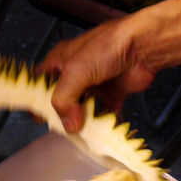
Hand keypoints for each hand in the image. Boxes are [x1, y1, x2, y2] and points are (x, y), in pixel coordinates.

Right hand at [37, 17, 157, 132]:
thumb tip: (68, 125)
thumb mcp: (76, 70)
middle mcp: (76, 72)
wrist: (143, 47)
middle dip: (62, 114)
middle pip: (63, 99)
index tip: (37, 117)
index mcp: (61, 60)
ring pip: (82, 108)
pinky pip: (104, 113)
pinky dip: (102, 123)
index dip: (37, 99)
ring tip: (81, 134)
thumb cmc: (109, 46)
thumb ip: (65, 99)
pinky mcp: (112, 93)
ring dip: (82, 121)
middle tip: (61, 128)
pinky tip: (100, 133)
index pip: (41, 82)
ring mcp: (95, 83)